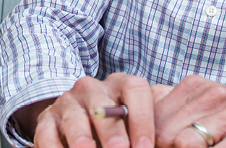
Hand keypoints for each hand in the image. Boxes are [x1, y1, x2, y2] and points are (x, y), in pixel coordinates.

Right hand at [23, 73, 156, 147]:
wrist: (77, 122)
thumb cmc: (120, 127)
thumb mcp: (137, 121)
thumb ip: (153, 126)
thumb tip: (178, 139)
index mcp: (121, 84)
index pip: (136, 91)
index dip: (143, 119)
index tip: (146, 147)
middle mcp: (93, 88)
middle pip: (104, 106)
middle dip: (113, 134)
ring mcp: (68, 102)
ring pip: (75, 120)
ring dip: (82, 141)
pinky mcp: (47, 120)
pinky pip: (46, 133)